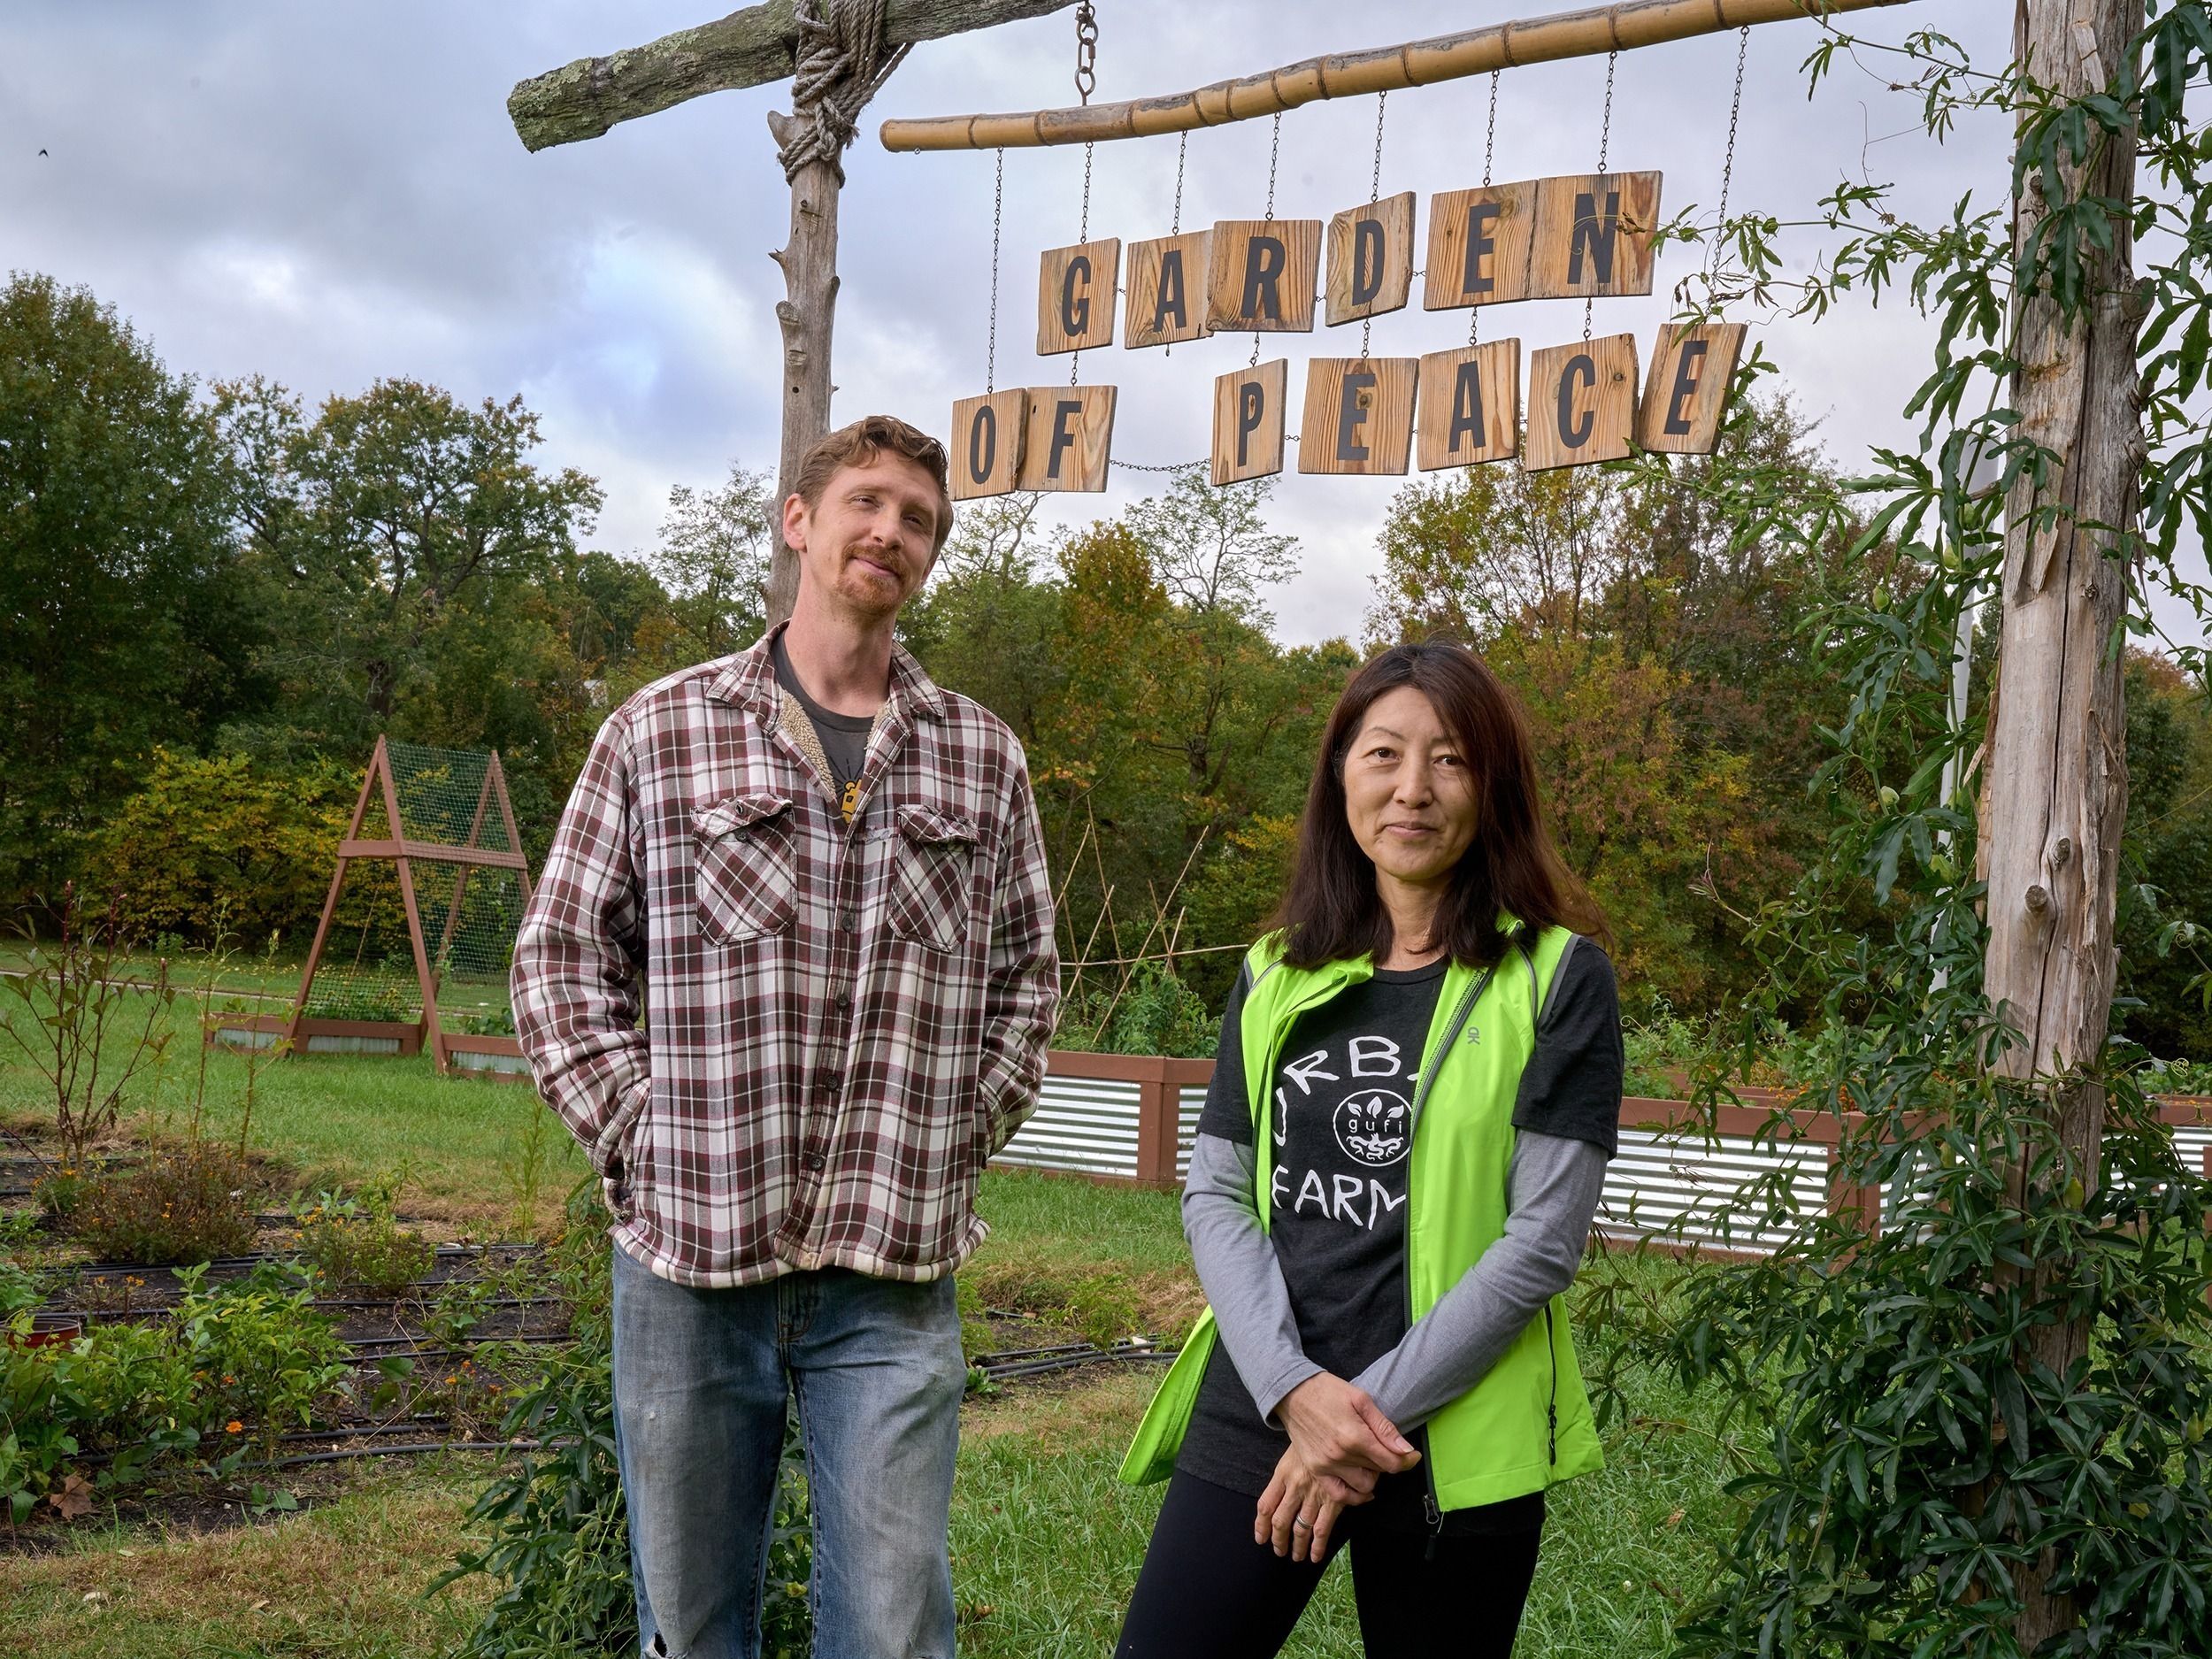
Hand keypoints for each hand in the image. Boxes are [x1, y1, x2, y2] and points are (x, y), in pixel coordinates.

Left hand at [1254, 1445, 1365, 1561]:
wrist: (1339, 1430)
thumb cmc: (1316, 1438)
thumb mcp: (1295, 1451)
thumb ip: (1287, 1474)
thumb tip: (1279, 1495)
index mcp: (1282, 1474)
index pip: (1265, 1505)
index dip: (1261, 1525)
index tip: (1260, 1538)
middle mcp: (1295, 1487)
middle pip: (1280, 1521)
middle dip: (1278, 1540)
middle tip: (1279, 1551)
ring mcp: (1313, 1495)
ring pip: (1299, 1529)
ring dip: (1297, 1546)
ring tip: (1296, 1557)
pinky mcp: (1333, 1500)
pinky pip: (1322, 1529)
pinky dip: (1317, 1545)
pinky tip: (1315, 1556)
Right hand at [1274, 1373, 1418, 1488]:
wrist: (1293, 1393)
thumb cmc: (1328, 1391)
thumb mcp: (1361, 1399)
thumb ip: (1384, 1427)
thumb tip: (1406, 1450)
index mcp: (1355, 1436)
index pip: (1391, 1462)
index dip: (1407, 1460)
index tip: (1412, 1455)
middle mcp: (1341, 1456)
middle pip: (1378, 1472)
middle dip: (1387, 1461)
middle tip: (1383, 1448)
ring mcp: (1326, 1466)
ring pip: (1363, 1486)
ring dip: (1372, 1476)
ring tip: (1368, 1460)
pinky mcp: (1315, 1470)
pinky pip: (1339, 1495)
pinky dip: (1353, 1495)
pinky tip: (1360, 1485)